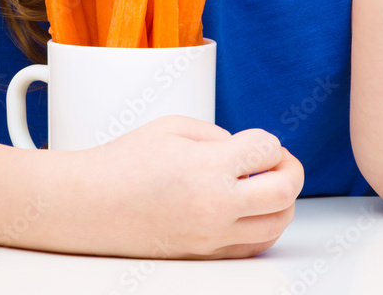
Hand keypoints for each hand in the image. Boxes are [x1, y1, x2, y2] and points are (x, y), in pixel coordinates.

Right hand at [79, 115, 303, 258]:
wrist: (92, 205)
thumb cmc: (124, 163)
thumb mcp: (172, 127)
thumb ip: (217, 134)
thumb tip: (246, 151)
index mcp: (208, 168)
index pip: (267, 150)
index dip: (267, 140)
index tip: (256, 140)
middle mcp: (216, 207)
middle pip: (285, 192)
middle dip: (290, 169)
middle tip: (279, 160)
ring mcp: (212, 237)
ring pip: (278, 224)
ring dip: (282, 200)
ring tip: (265, 183)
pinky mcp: (205, 255)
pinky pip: (254, 246)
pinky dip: (264, 226)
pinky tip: (253, 210)